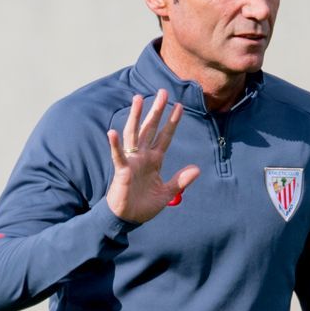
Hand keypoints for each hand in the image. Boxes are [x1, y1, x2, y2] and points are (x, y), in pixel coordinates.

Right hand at [104, 90, 201, 223]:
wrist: (129, 218)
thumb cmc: (144, 205)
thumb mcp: (167, 193)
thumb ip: (181, 181)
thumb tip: (197, 169)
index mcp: (154, 160)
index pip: (165, 137)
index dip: (172, 122)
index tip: (179, 106)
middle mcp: (142, 156)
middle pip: (150, 129)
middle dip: (156, 111)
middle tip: (163, 92)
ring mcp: (132, 161)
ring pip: (134, 134)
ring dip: (136, 116)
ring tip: (138, 98)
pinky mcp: (122, 171)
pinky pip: (118, 156)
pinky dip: (115, 145)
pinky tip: (112, 132)